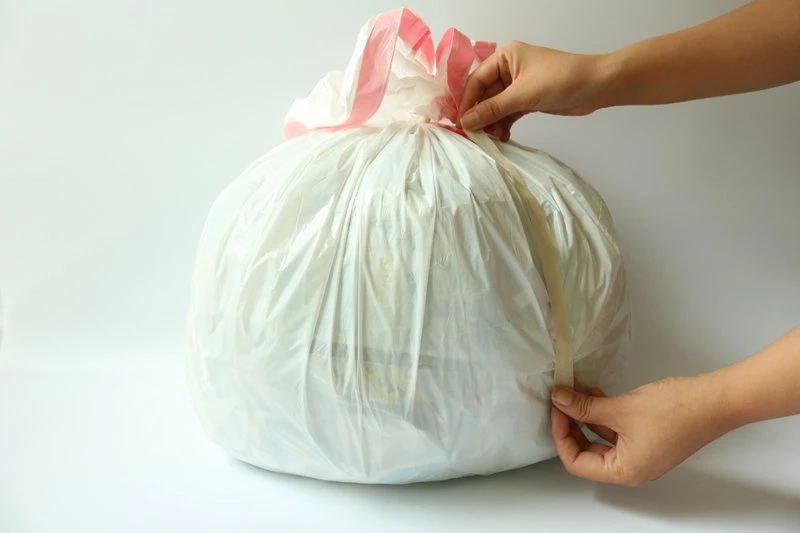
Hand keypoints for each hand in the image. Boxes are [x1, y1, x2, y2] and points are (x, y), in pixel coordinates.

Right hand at [458, 41, 611, 139]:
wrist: (596, 86)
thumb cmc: (560, 80)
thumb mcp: (522, 95)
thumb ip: (492, 109)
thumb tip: (466, 122)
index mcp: (505, 57)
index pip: (477, 80)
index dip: (467, 102)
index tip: (460, 123)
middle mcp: (509, 69)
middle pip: (485, 95)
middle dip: (480, 115)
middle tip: (474, 136)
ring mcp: (519, 86)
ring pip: (496, 106)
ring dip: (492, 123)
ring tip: (490, 140)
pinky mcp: (528, 100)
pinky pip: (508, 113)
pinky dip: (504, 125)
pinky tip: (501, 138)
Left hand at [550, 376, 737, 485]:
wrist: (715, 401)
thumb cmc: (677, 411)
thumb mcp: (621, 408)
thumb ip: (585, 407)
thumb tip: (560, 401)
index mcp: (624, 470)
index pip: (576, 462)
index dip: (561, 434)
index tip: (557, 409)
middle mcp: (632, 469)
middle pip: (587, 452)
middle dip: (572, 424)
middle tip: (563, 400)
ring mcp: (642, 455)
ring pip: (602, 440)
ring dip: (588, 416)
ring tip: (578, 391)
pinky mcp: (649, 440)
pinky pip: (618, 432)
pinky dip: (605, 415)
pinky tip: (599, 394)